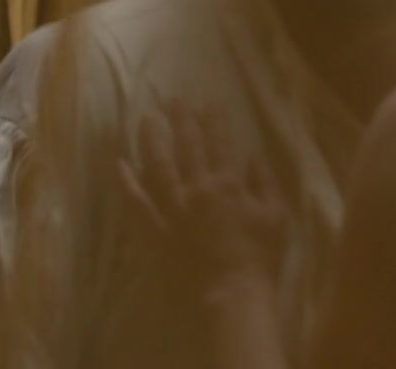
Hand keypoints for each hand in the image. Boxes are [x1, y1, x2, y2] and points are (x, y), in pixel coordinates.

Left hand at [119, 102, 287, 297]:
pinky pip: (136, 203)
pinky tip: (119, 163)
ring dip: (152, 140)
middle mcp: (197, 190)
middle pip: (187, 147)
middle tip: (173, 99)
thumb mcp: (276, 217)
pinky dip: (126, 182)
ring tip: (147, 119)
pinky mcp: (154, 231)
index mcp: (228, 185)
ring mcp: (172, 210)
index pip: (219, 143)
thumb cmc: (259, 258)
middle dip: (181, 120)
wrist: (231, 295)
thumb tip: (253, 158)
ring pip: (158, 166)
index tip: (208, 102)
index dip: (213, 120)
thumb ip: (266, 183)